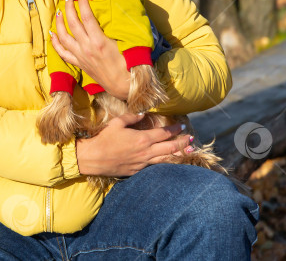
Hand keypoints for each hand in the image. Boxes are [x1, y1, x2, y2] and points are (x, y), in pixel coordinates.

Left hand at [49, 0, 129, 99]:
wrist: (123, 85)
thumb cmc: (128, 64)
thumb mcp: (123, 43)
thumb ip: (113, 29)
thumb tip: (110, 12)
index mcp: (99, 41)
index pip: (86, 17)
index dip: (82, 2)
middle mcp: (86, 48)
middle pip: (72, 23)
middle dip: (68, 7)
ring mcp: (80, 56)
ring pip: (64, 36)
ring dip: (60, 22)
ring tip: (59, 11)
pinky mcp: (78, 63)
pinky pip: (62, 52)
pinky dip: (56, 42)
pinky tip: (53, 33)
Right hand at [75, 113, 192, 176]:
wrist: (94, 158)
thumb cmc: (104, 139)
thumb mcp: (117, 123)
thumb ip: (131, 117)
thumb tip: (143, 114)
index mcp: (142, 139)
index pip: (164, 133)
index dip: (174, 130)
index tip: (182, 127)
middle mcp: (146, 152)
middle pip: (170, 148)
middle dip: (182, 143)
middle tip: (191, 139)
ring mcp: (143, 163)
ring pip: (165, 159)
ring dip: (178, 155)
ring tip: (188, 152)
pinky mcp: (137, 171)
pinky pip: (154, 166)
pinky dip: (164, 163)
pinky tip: (168, 161)